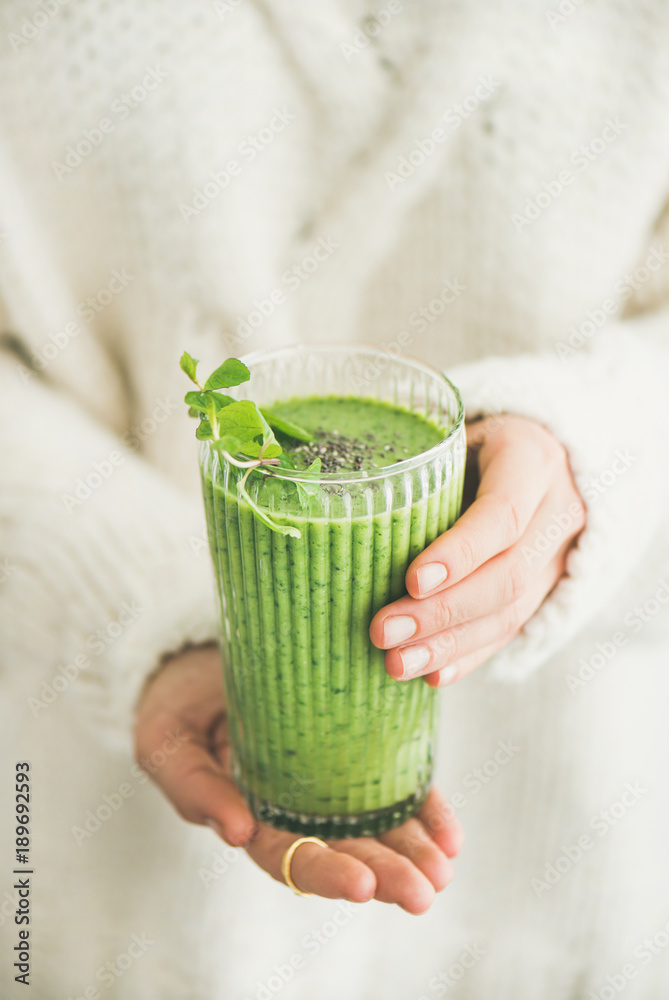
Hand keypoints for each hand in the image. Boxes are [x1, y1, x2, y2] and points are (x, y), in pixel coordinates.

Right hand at [135, 645, 463, 913]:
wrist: (202, 658)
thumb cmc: (179, 704)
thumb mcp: (167, 742)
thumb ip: (194, 786)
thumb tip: (237, 831)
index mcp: (251, 814)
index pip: (290, 857)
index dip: (325, 873)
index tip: (362, 884)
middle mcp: (297, 806)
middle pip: (344, 850)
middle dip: (386, 873)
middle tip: (423, 890)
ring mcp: (331, 779)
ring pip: (378, 824)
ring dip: (414, 849)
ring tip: (444, 867)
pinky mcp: (356, 744)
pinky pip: (395, 781)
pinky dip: (424, 808)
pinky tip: (449, 833)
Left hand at [370, 415, 585, 686]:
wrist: (546, 454)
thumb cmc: (478, 441)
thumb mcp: (457, 435)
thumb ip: (421, 466)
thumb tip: (340, 503)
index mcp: (533, 460)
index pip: (503, 514)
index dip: (461, 552)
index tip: (412, 580)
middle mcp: (557, 511)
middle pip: (507, 575)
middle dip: (442, 611)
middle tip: (383, 632)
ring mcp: (558, 557)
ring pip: (511, 612)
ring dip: (450, 645)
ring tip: (396, 664)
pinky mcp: (548, 589)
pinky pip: (512, 631)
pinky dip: (470, 656)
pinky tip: (433, 675)